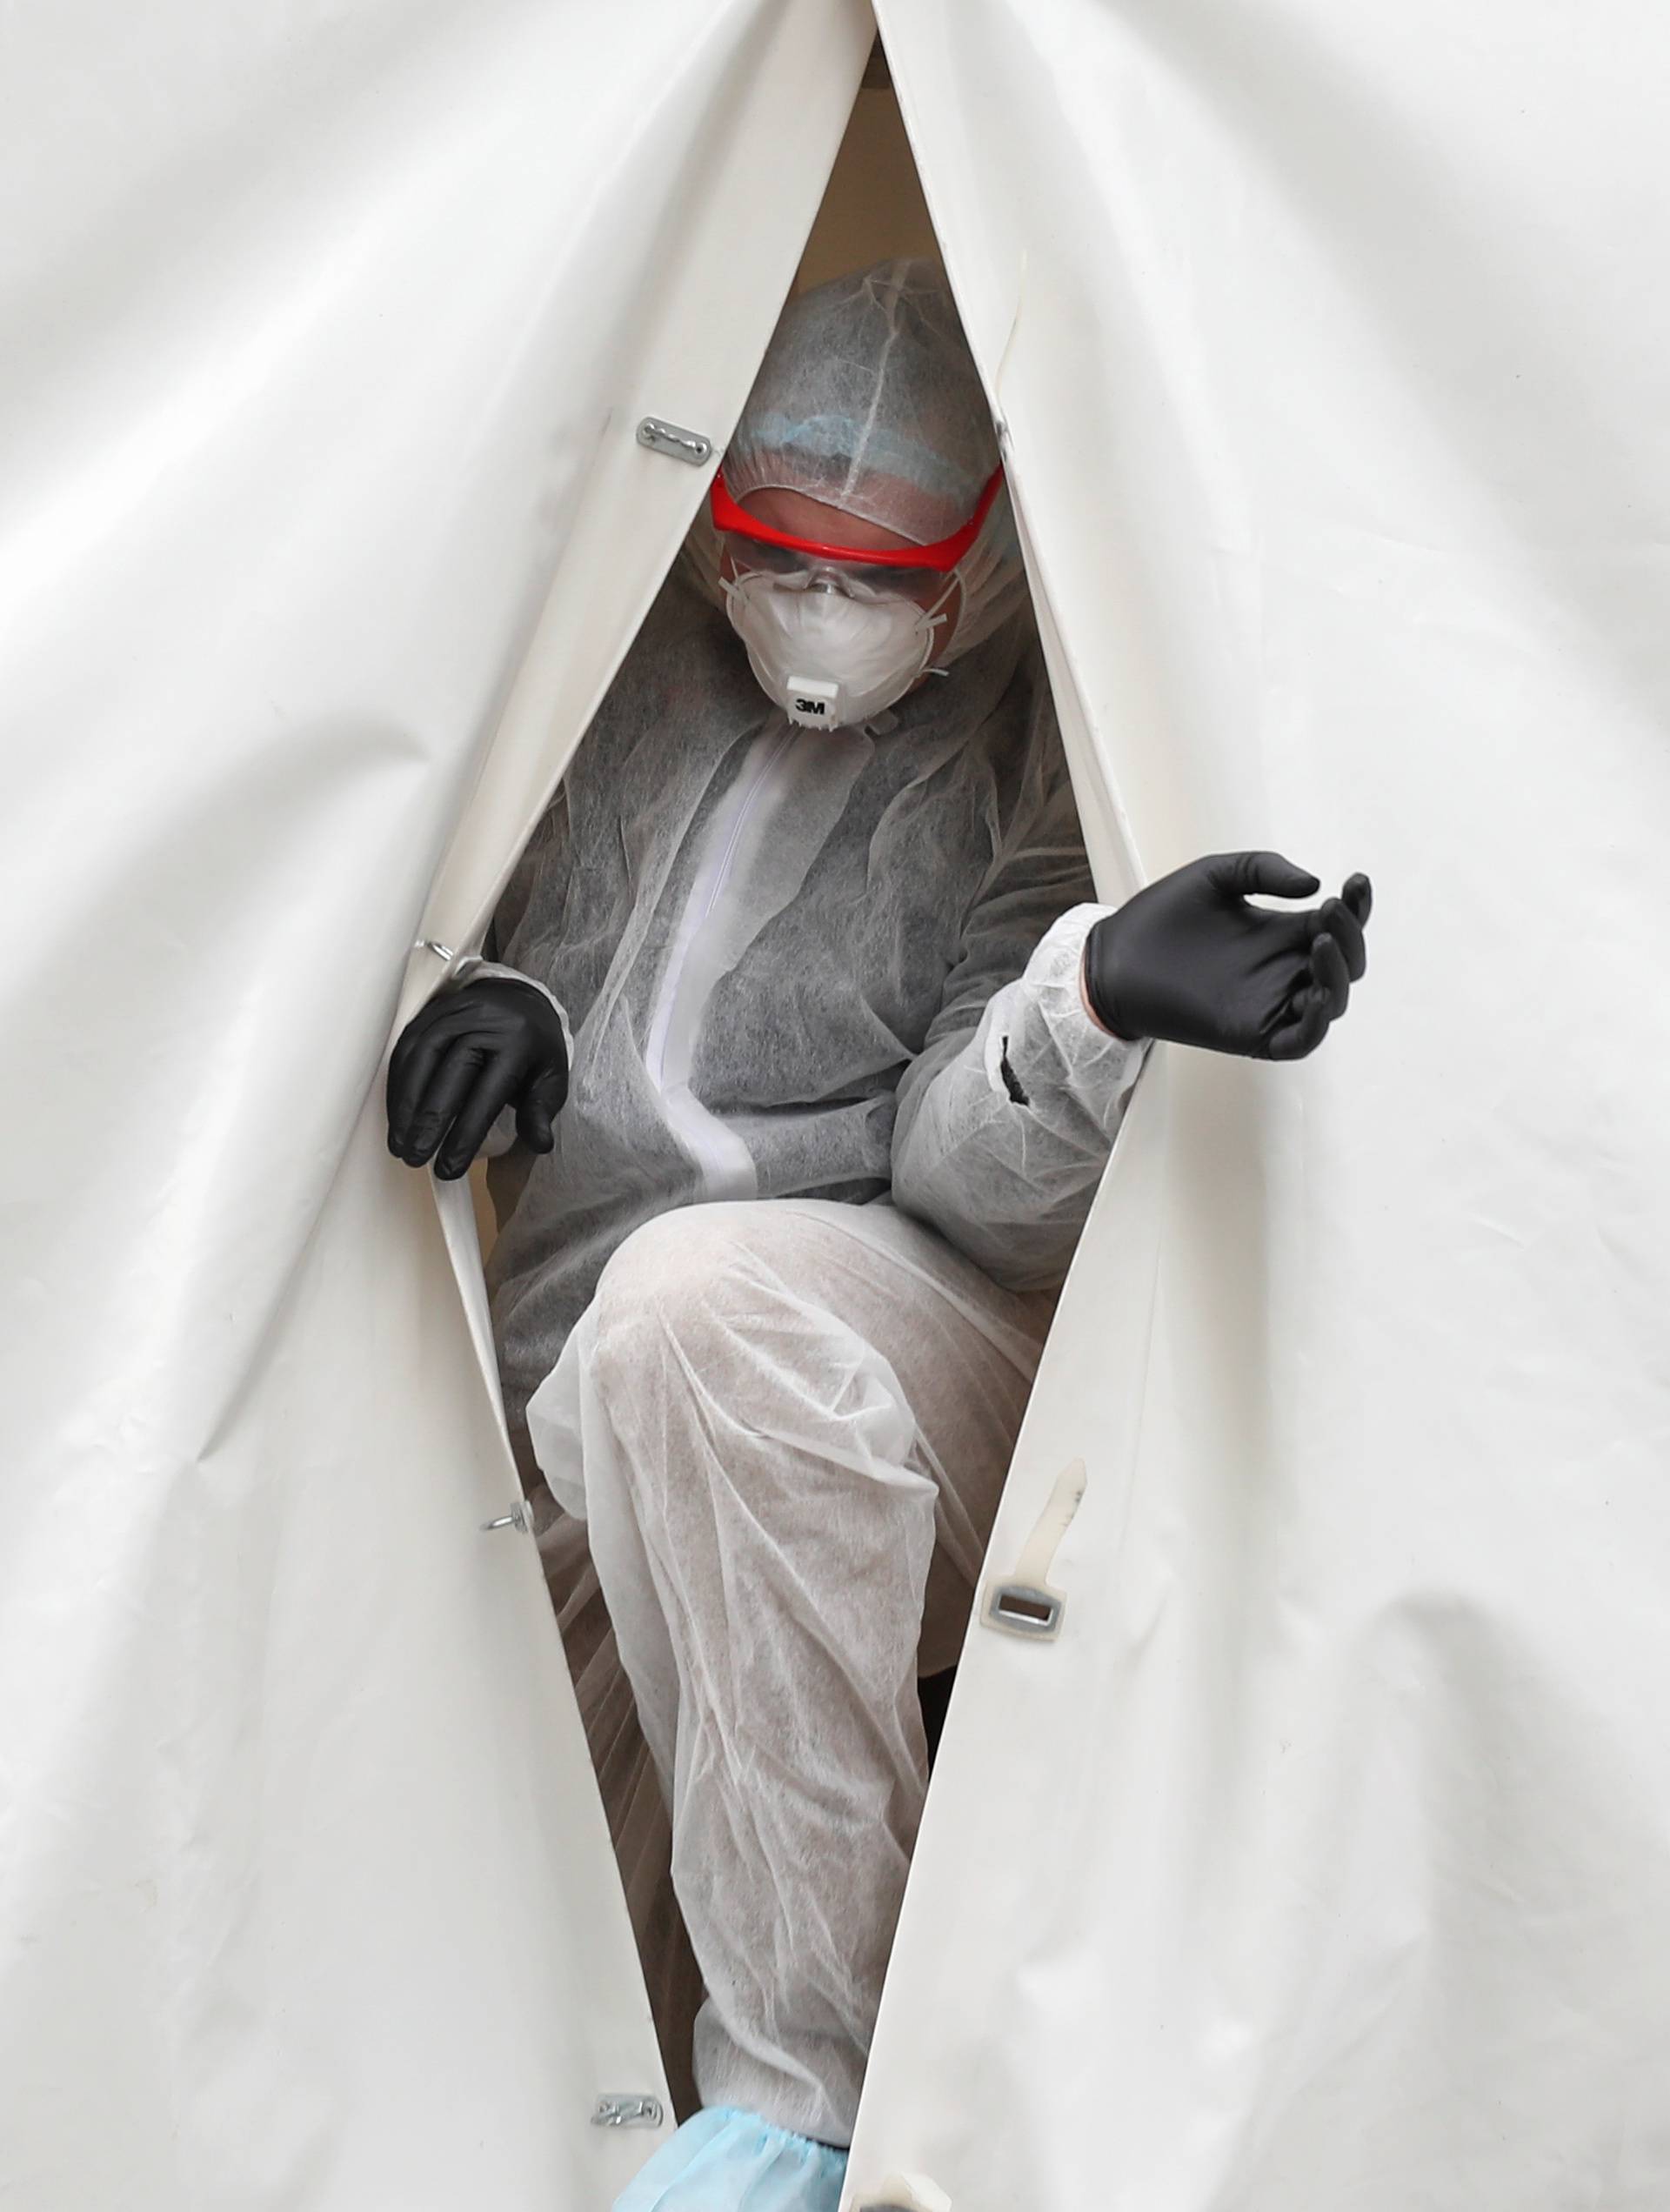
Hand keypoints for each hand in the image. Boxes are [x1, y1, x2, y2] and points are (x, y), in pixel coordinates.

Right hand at [386, 978, 567, 1178]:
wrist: (520, 1001)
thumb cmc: (533, 1048)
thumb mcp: (551, 1079)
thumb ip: (541, 1111)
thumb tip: (541, 1144)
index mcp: (517, 1041)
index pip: (487, 1094)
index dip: (465, 1133)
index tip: (450, 1167)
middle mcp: (483, 1021)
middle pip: (449, 1074)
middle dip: (428, 1122)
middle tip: (415, 1158)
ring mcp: (454, 1012)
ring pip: (421, 1059)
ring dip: (405, 1105)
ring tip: (400, 1142)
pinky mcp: (431, 1011)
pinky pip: (407, 1046)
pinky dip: (397, 1082)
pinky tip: (396, 1112)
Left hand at [1083, 852, 1371, 1060]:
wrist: (1114, 957)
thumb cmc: (1160, 916)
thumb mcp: (1215, 876)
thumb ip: (1263, 870)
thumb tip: (1314, 885)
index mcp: (1280, 934)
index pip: (1337, 925)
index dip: (1357, 906)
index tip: (1356, 879)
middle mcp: (1282, 970)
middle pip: (1345, 965)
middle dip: (1350, 938)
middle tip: (1330, 911)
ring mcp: (1269, 1003)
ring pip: (1330, 1002)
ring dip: (1338, 974)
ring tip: (1318, 942)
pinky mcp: (1250, 1033)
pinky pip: (1300, 1040)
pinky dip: (1317, 1023)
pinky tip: (1313, 993)